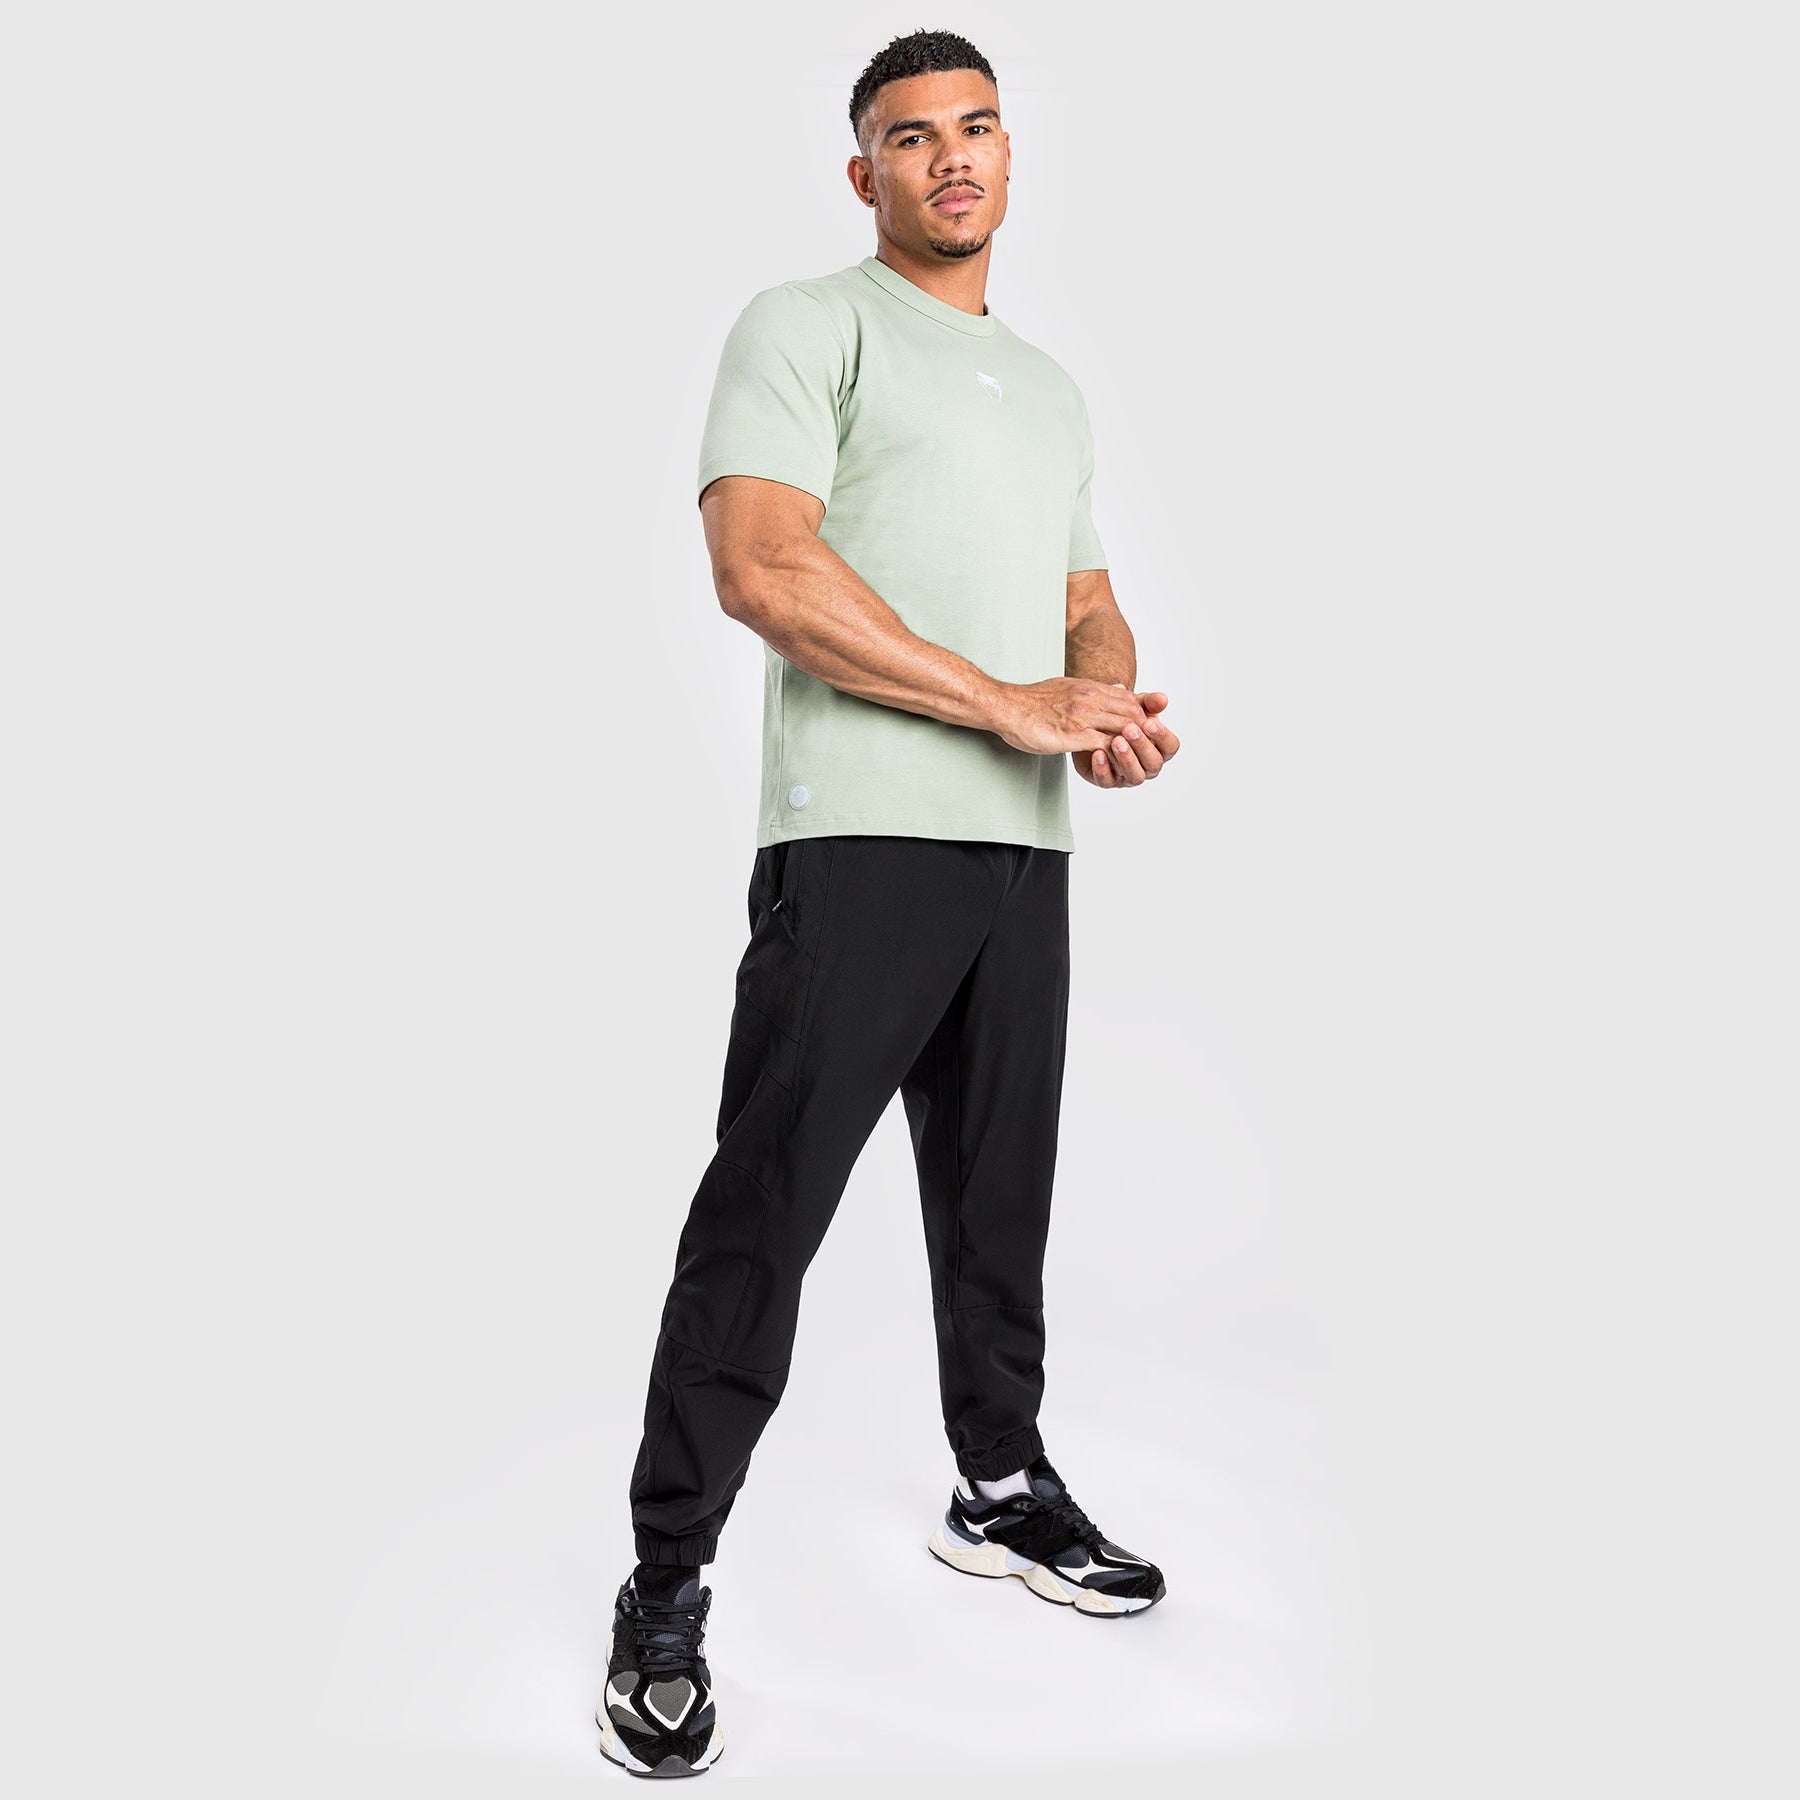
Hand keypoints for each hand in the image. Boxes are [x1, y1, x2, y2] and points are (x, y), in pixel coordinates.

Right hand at [991, 677, 1150, 755]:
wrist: (1006, 707)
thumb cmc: (1031, 701)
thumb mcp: (1066, 686)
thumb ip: (1091, 690)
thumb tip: (1113, 688)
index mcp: (1089, 687)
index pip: (1129, 698)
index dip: (1139, 715)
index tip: (1140, 731)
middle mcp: (1090, 698)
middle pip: (1133, 713)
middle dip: (1142, 731)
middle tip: (1143, 748)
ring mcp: (1083, 716)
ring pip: (1124, 729)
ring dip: (1132, 745)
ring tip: (1133, 758)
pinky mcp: (1074, 735)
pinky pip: (1107, 746)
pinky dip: (1116, 756)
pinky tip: (1115, 764)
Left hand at [1072, 686, 1179, 787]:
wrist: (1090, 726)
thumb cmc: (1118, 718)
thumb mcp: (1133, 707)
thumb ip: (1149, 703)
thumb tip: (1163, 699)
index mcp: (1158, 749)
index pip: (1170, 747)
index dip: (1162, 736)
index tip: (1149, 722)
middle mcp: (1146, 766)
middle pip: (1154, 763)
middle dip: (1142, 746)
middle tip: (1129, 729)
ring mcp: (1127, 776)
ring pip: (1135, 776)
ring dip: (1126, 758)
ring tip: (1115, 741)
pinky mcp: (1106, 781)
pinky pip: (1107, 781)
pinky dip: (1103, 768)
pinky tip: (1097, 753)